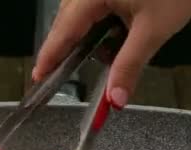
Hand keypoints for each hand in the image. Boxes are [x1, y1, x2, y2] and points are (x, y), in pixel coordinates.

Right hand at [32, 0, 190, 107]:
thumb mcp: (153, 30)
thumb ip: (130, 65)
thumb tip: (115, 100)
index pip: (63, 31)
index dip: (50, 57)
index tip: (38, 77)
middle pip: (69, 23)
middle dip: (75, 51)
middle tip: (75, 75)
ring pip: (84, 15)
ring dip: (95, 39)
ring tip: (115, 55)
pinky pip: (98, 7)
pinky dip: (105, 25)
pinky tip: (122, 34)